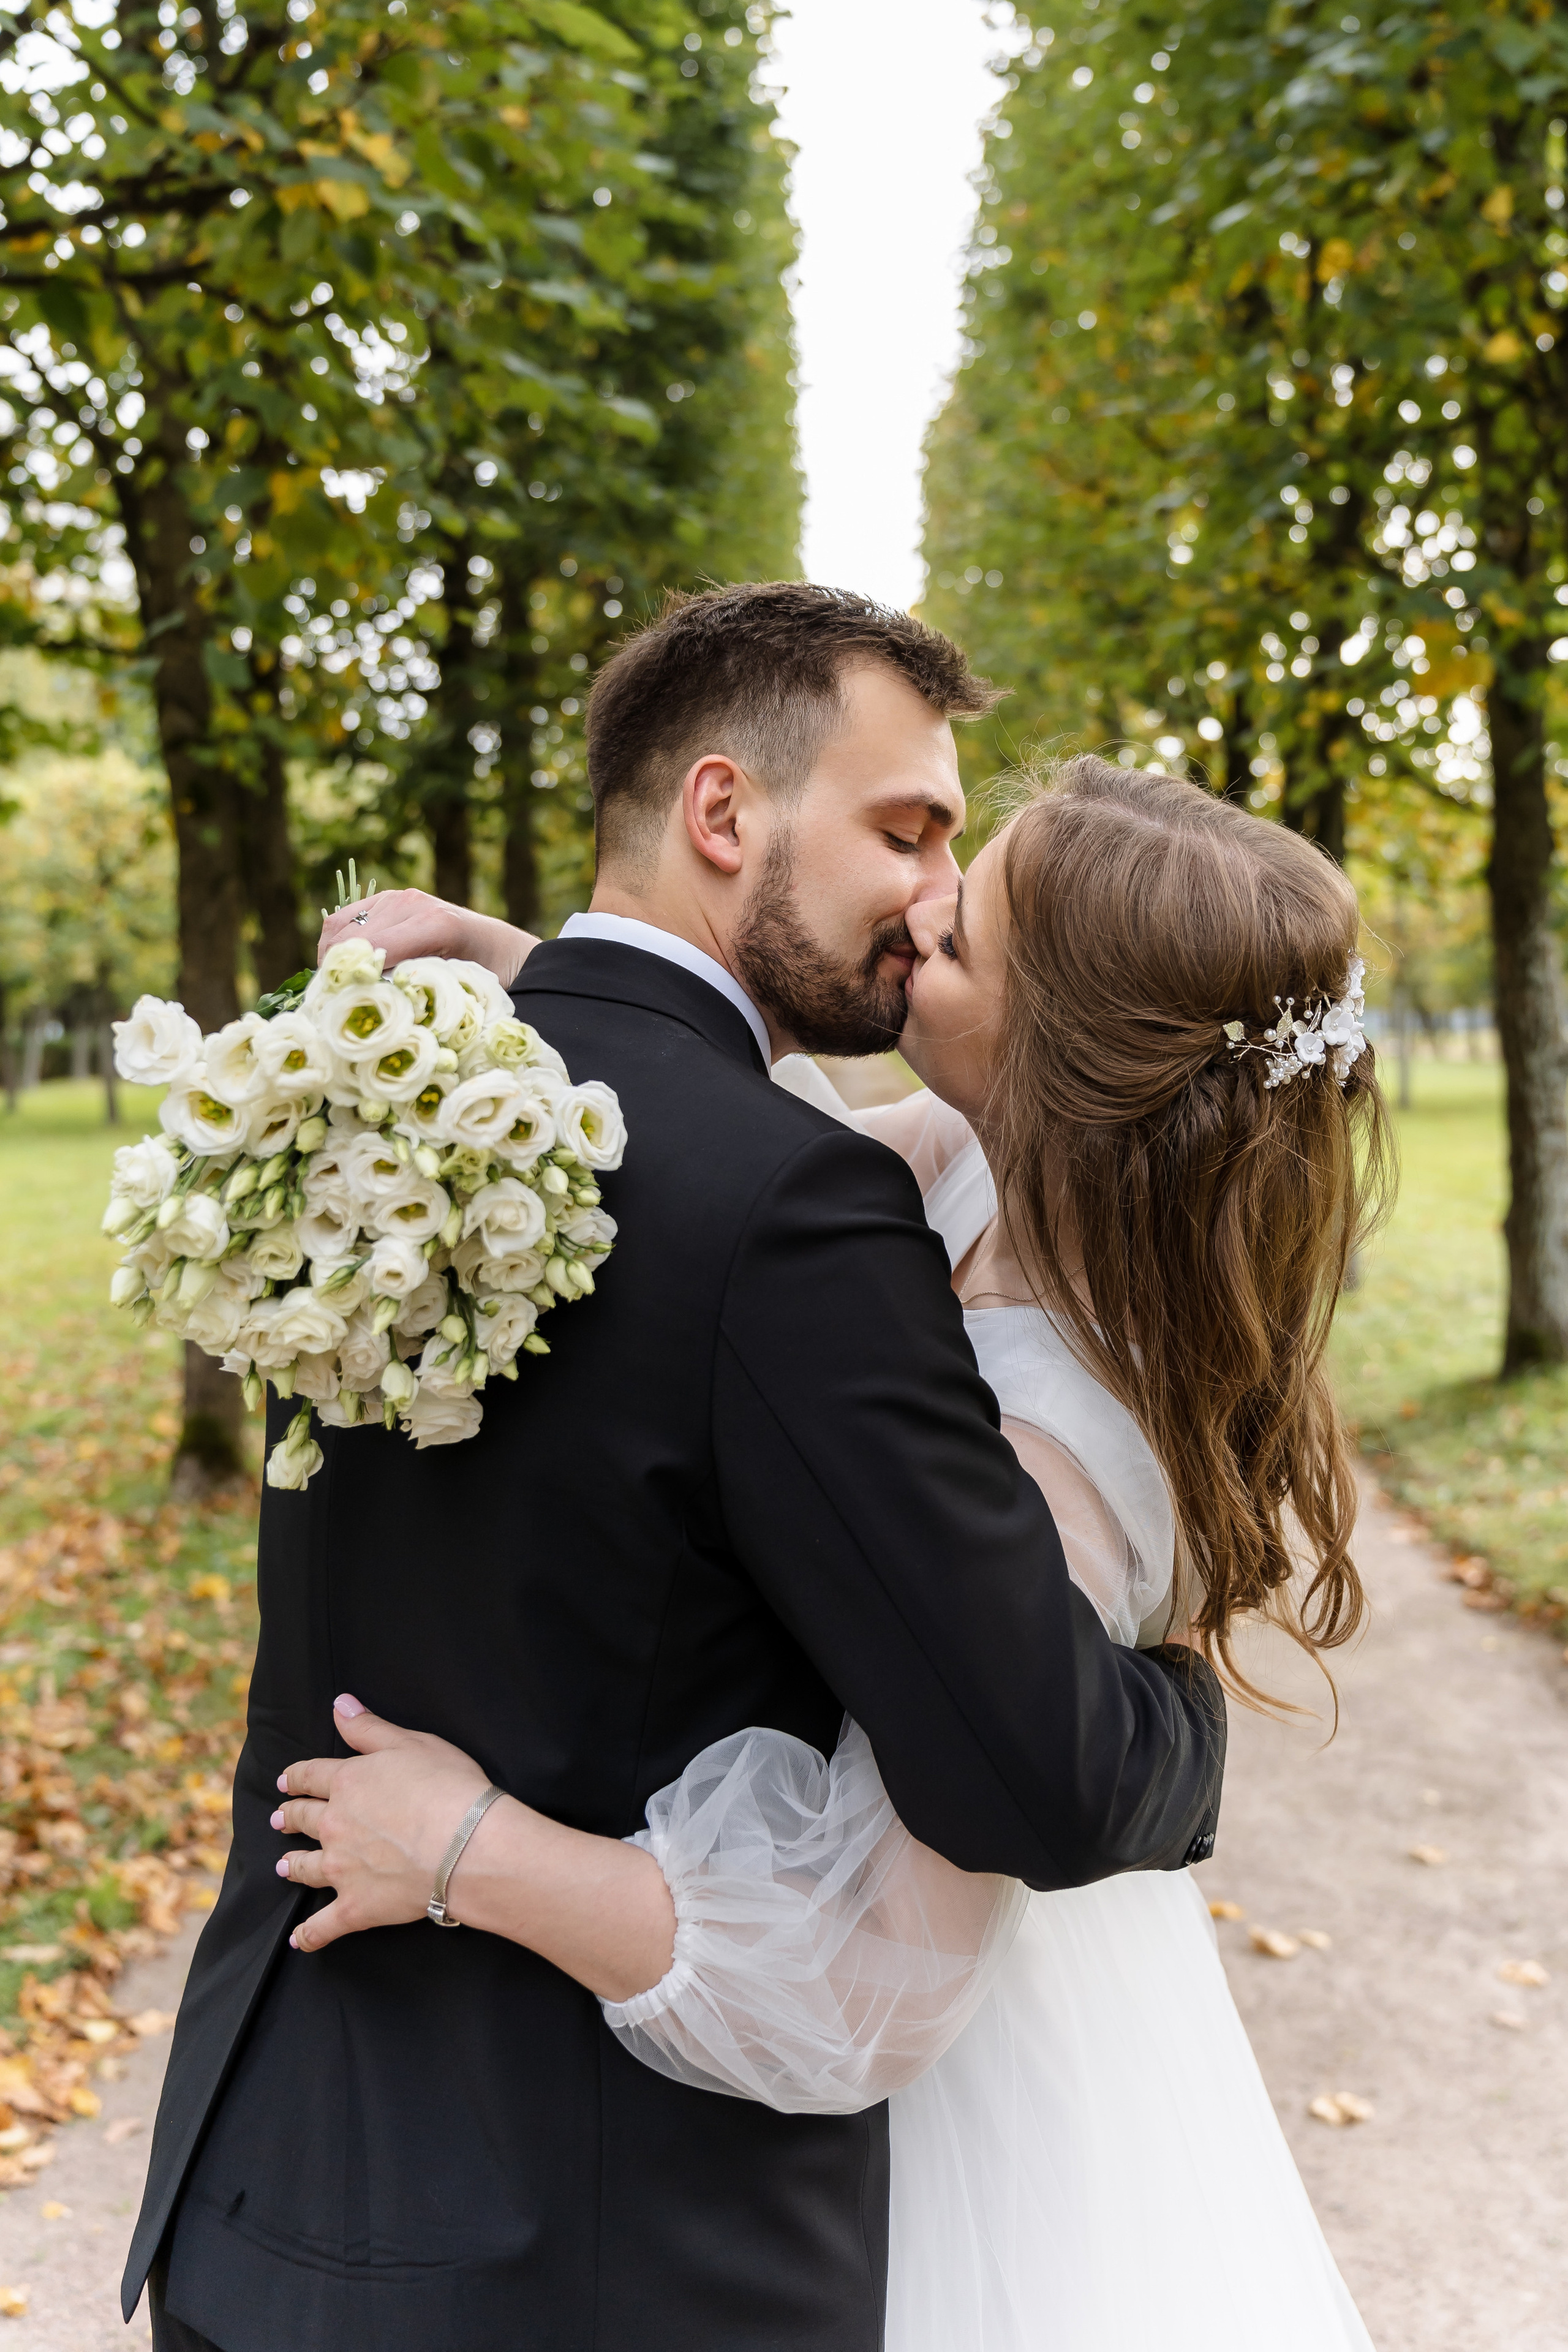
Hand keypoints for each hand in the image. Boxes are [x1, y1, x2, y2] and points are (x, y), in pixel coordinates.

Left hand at [274, 1695, 495, 1952]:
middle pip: (303, 1819)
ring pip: (305, 1868)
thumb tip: (338, 1705)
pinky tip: (300, 1940)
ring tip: (283, 1866)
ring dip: (291, 1866)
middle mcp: (336, 1824)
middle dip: (289, 1817)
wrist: (466, 1846)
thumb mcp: (413, 1743)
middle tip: (280, 1819)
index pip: (311, 1775)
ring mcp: (342, 1868)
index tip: (286, 1780)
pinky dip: (309, 1935)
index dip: (296, 1777)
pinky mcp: (356, 1907)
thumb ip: (370, 1728)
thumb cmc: (449, 1788)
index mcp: (348, 1782)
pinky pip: (324, 1926)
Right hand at [317, 887, 538, 986]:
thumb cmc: (482, 976)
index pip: (373, 949)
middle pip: (351, 938)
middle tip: (334, 1001)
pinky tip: (343, 965)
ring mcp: (397, 897)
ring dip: (332, 957)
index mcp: (436, 925)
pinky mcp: (386, 898)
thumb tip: (370, 999)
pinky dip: (335, 942)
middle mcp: (412, 904)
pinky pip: (342, 918)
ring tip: (337, 985)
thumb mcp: (456, 989)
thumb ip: (418, 989)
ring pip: (339, 927)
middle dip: (338, 971)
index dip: (352, 978)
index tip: (341, 1004)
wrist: (497, 947)